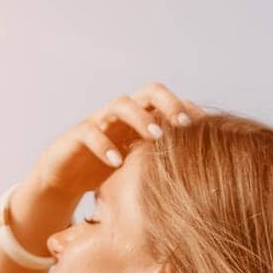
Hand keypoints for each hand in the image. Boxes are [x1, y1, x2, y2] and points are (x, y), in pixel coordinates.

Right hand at [29, 82, 202, 201]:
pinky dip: (105, 145)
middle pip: (149, 92)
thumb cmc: (107, 173)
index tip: (208, 127)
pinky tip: (117, 162)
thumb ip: (162, 163)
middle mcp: (122, 115)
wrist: (63, 180)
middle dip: (169, 104)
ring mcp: (99, 122)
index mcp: (141, 120)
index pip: (168, 105)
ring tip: (156, 138)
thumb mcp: (139, 168)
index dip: (188, 110)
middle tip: (185, 124)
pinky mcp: (77, 136)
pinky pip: (90, 132)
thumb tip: (204, 177)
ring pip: (120, 105)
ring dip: (141, 118)